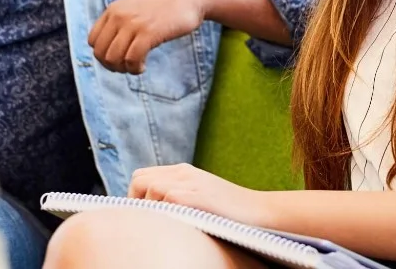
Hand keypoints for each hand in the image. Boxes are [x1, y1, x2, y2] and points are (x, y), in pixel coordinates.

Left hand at [88, 0, 216, 73]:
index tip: (119, 58)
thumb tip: (109, 51)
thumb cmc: (165, 5)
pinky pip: (131, 59)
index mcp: (113, 10)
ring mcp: (133, 24)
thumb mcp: (135, 8)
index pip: (93, 40)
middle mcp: (119, 15)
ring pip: (113, 58)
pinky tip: (143, 66)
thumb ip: (120, 23)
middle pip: (100, 53)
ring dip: (124, 69)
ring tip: (137, 66)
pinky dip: (135, 68)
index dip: (103, 55)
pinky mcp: (148, 33)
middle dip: (112, 66)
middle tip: (128, 67)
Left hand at [129, 163, 276, 228]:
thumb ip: (178, 196)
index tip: (140, 215)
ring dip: (149, 207)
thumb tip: (151, 212)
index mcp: (182, 171)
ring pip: (150, 188)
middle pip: (140, 179)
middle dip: (135, 201)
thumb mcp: (200, 196)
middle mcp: (183, 172)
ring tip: (162, 224)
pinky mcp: (196, 196)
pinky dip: (163, 211)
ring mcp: (190, 182)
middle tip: (146, 222)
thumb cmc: (231, 212)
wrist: (261, 212)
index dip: (135, 196)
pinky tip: (174, 224)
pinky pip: (166, 198)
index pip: (142, 175)